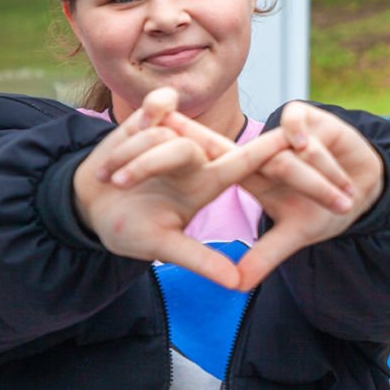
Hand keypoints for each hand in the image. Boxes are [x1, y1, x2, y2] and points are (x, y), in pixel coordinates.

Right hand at [75, 88, 294, 289]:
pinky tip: (137, 123)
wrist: (89, 205)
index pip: (246, 162)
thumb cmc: (131, 228)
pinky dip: (145, 115)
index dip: (271, 151)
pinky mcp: (149, 119)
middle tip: (117, 182)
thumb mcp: (163, 246)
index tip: (300, 141)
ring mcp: (172, 135)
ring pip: (157, 139)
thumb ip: (199, 259)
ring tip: (110, 183)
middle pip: (187, 148)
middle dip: (144, 163)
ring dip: (125, 165)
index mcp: (208, 182)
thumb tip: (236, 283)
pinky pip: (157, 106)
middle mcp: (195, 156)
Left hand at [153, 103, 383, 290]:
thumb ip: (266, 255)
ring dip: (277, 152)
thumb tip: (237, 285)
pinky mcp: (316, 124)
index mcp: (252, 175)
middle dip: (189, 135)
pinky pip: (301, 124)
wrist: (367, 189)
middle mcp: (263, 151)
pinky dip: (301, 133)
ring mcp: (289, 135)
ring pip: (268, 140)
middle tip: (157, 125)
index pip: (208, 165)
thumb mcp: (296, 235)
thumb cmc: (326, 210)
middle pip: (222, 141)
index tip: (140, 153)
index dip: (177, 157)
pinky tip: (299, 142)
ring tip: (272, 163)